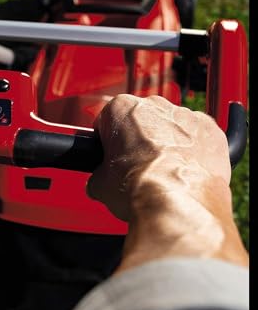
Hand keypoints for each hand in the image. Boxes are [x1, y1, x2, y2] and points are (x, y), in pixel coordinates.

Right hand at [87, 94, 246, 269]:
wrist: (177, 203)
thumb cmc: (139, 188)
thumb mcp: (100, 184)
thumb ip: (99, 173)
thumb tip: (101, 181)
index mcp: (121, 108)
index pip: (108, 118)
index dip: (108, 139)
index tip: (110, 155)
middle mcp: (154, 105)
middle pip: (141, 118)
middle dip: (139, 138)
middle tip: (136, 167)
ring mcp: (185, 115)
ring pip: (171, 126)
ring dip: (167, 143)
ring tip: (164, 173)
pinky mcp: (211, 130)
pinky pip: (199, 136)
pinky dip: (193, 151)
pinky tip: (185, 171)